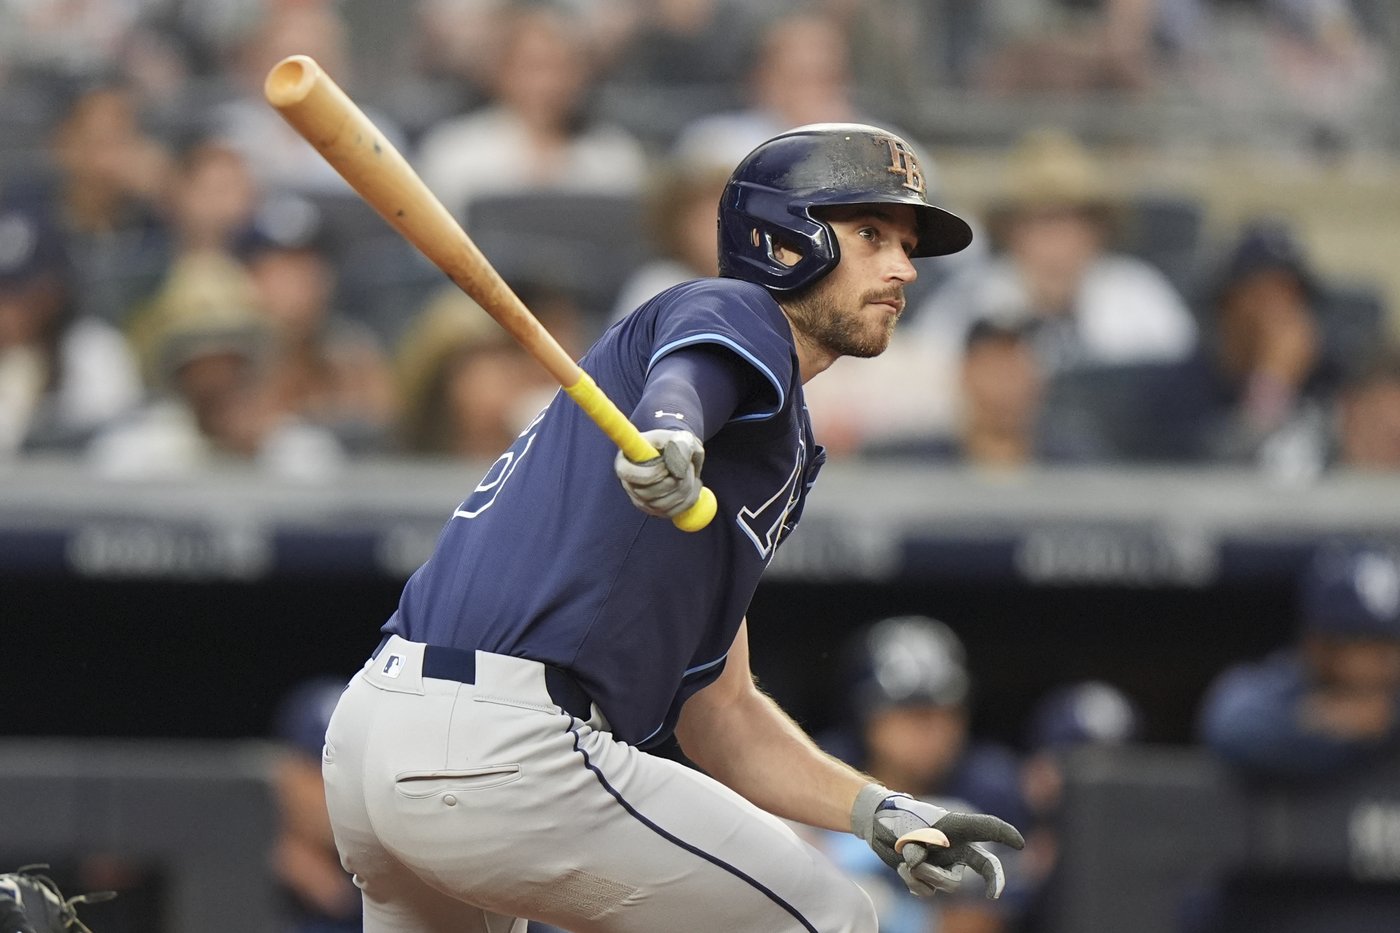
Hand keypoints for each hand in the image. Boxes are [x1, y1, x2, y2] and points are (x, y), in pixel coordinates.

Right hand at [614, 429, 704, 518]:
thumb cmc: (675, 443)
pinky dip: (690, 498)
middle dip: (676, 479)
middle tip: (688, 464)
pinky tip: (694, 483)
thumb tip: (679, 468)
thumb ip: (681, 446)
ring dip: (686, 487)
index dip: (651, 473)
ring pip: (663, 505)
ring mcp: (642, 501)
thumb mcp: (680, 436)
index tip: (667, 465)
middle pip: (649, 493)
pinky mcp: (656, 511)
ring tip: (691, 471)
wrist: (679, 454)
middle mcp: (629, 484)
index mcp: (625, 462)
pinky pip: (674, 512)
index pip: (628, 474)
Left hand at [851, 783, 1024, 898]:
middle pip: (984, 865)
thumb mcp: (907, 828)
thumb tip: (918, 866)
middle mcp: (957, 847)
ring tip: (907, 861)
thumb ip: (915, 846)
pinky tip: (903, 869)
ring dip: (925, 875)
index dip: (1005, 835)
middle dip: (994, 880)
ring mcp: (946, 864)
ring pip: (948, 883)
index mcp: (957, 827)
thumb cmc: (899, 818)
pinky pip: (929, 891)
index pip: (986, 828)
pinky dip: (914, 882)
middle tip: (995, 894)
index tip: (1020, 844)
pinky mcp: (932, 877)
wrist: (880, 826)